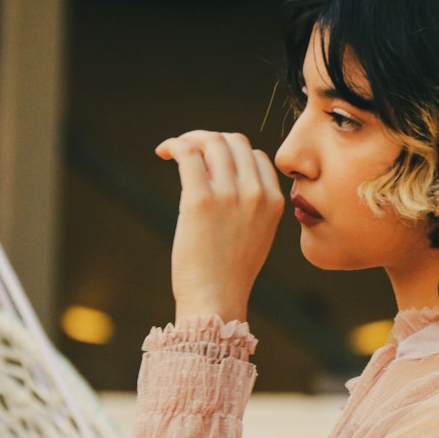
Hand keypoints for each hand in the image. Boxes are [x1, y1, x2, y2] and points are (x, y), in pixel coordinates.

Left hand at [155, 130, 284, 322]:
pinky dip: (174, 144)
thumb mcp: (258, 235)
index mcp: (274, 201)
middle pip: (235, 142)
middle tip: (189, 151)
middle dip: (209, 140)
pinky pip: (188, 154)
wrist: (216, 299)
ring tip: (172, 150)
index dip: (232, 152)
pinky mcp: (200, 199)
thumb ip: (253, 205)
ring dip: (189, 138)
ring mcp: (229, 194)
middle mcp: (256, 193)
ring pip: (211, 142)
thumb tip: (227, 176)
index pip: (257, 155)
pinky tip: (164, 151)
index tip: (211, 162)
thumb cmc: (230, 273)